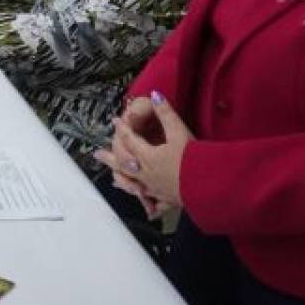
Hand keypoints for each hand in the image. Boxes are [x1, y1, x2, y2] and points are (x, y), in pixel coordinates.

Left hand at [95, 92, 192, 211]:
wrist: (208, 185)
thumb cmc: (192, 158)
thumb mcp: (178, 131)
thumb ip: (165, 113)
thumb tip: (154, 95)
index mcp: (147, 156)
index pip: (130, 140)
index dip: (122, 129)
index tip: (115, 121)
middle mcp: (146, 173)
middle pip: (123, 164)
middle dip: (110, 157)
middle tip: (96, 154)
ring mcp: (156, 189)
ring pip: (134, 184)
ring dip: (122, 180)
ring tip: (114, 180)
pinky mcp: (168, 200)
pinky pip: (154, 204)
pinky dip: (148, 204)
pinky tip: (146, 209)